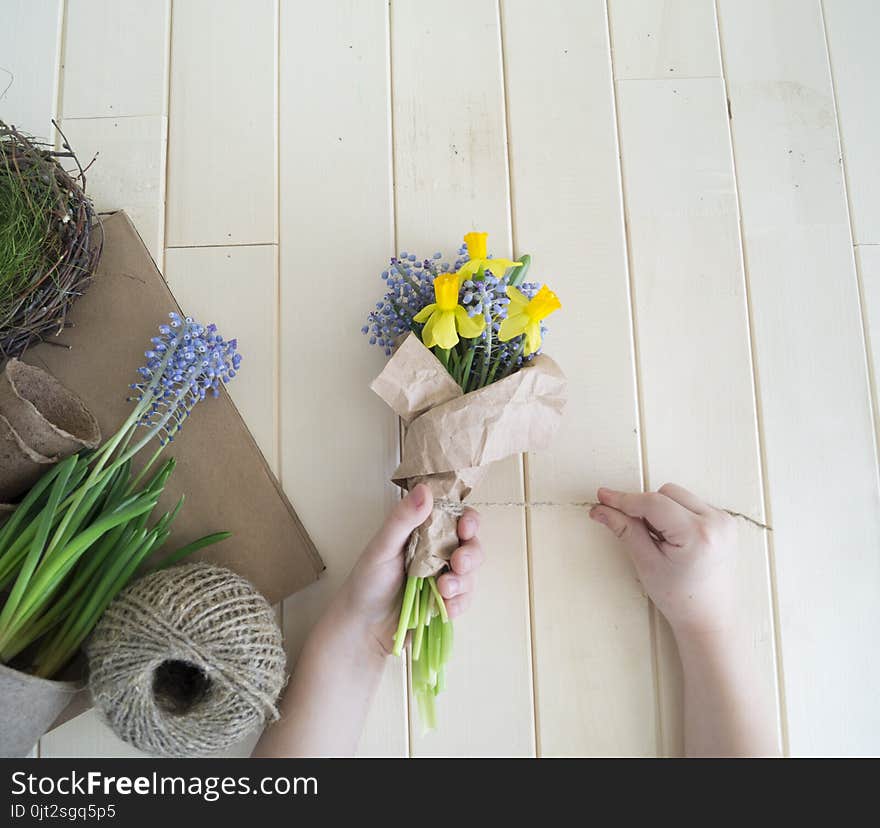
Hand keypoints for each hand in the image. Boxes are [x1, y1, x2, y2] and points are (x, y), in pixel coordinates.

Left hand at [341, 483, 482, 654]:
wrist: (363, 626)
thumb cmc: (367, 581)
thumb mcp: (382, 546)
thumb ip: (403, 519)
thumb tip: (424, 489)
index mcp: (424, 532)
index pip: (456, 517)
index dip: (468, 520)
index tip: (465, 528)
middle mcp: (438, 552)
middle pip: (471, 545)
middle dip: (471, 554)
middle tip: (458, 564)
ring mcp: (444, 577)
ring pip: (471, 573)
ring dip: (463, 581)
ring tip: (443, 590)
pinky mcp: (447, 601)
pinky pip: (465, 599)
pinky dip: (459, 603)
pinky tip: (445, 607)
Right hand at [589, 483, 736, 636]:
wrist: (708, 618)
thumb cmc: (679, 598)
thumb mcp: (646, 563)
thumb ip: (625, 530)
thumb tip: (601, 509)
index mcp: (698, 534)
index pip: (653, 503)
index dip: (624, 500)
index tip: (603, 497)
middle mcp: (717, 522)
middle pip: (667, 493)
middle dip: (646, 508)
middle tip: (642, 536)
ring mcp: (724, 520)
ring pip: (678, 496)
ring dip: (661, 510)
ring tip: (661, 540)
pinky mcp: (725, 522)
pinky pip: (690, 504)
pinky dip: (675, 514)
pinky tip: (675, 539)